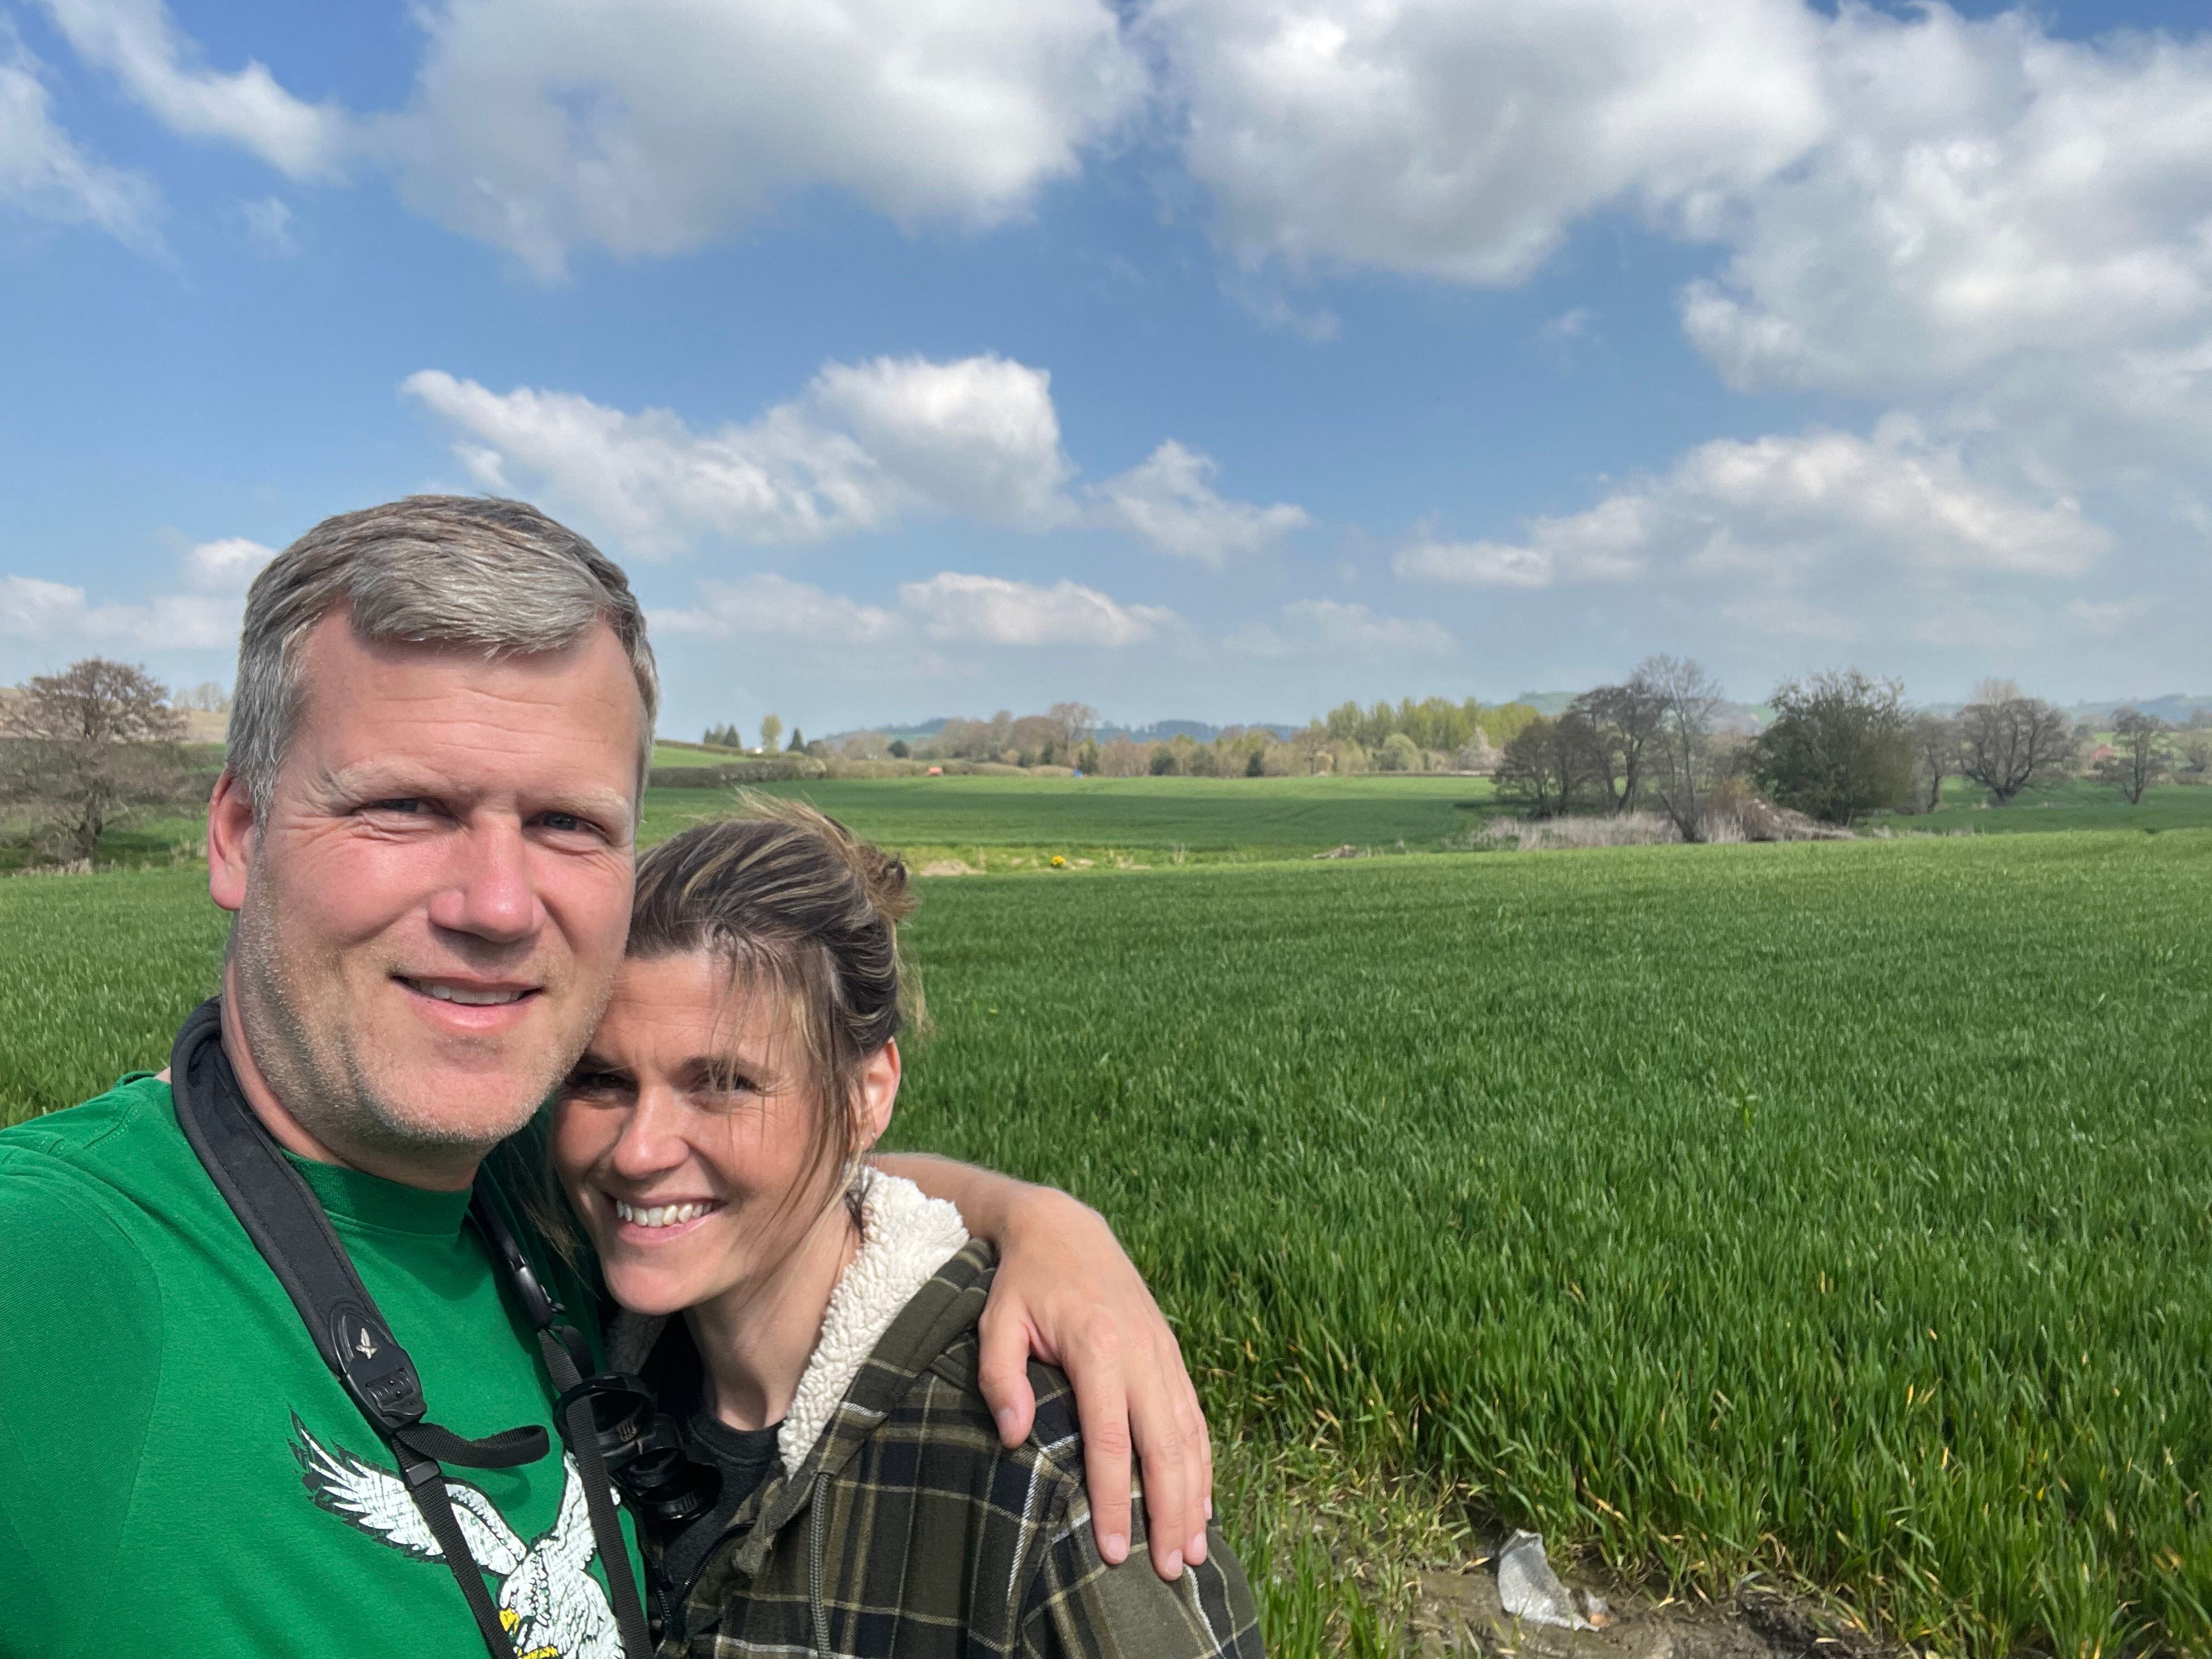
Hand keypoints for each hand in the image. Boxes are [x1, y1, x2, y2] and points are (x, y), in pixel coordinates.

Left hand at [973, 1186, 1212, 1580]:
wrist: (1063, 1227)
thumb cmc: (1022, 1282)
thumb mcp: (995, 1322)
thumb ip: (1000, 1378)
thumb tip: (1014, 1438)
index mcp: (1098, 1347)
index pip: (1111, 1440)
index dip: (1115, 1500)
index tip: (1115, 1551)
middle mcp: (1142, 1353)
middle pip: (1165, 1447)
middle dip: (1169, 1513)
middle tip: (1171, 1570)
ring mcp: (1163, 1353)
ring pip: (1189, 1436)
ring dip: (1195, 1496)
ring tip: (1193, 1551)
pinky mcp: (1171, 1353)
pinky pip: (1194, 1416)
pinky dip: (1203, 1462)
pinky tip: (1202, 1501)